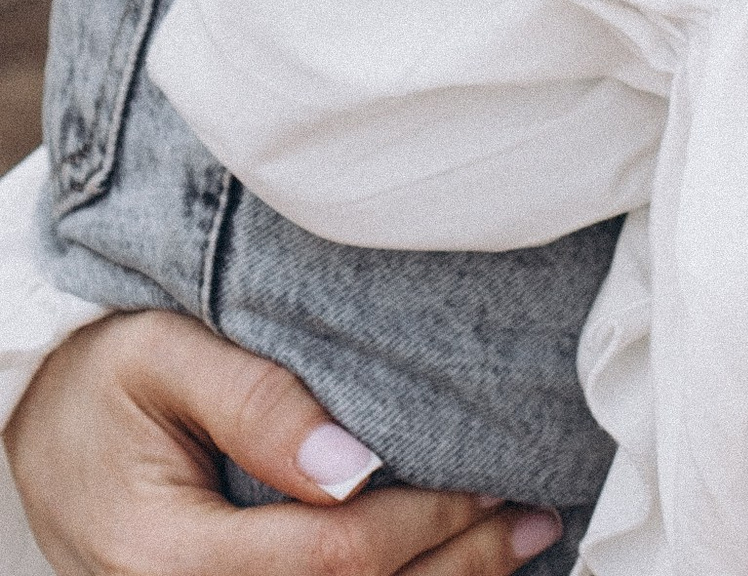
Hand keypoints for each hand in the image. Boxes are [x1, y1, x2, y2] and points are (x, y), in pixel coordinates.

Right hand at [3, 311, 555, 573]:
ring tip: (518, 545)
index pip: (323, 559)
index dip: (419, 524)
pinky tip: (449, 566)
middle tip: (535, 519)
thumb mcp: (164, 356)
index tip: (489, 481)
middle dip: (451, 568)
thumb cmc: (104, 378)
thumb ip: (257, 404)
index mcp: (165, 552)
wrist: (38, 429)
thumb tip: (355, 465)